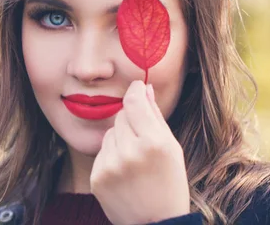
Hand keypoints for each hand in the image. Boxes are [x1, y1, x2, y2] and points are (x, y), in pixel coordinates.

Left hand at [91, 80, 189, 224]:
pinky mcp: (97, 178)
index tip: (137, 86)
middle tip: (144, 140)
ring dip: (120, 139)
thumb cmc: (170, 183)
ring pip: (110, 133)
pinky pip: (101, 152)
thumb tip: (145, 88)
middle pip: (121, 116)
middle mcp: (130, 152)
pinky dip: (111, 156)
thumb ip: (156, 116)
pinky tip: (124, 173)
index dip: (135, 90)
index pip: (134, 101)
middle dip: (131, 121)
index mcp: (154, 143)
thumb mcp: (172, 148)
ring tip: (135, 161)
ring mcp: (111, 166)